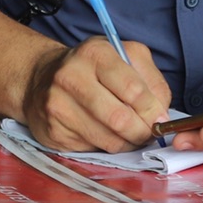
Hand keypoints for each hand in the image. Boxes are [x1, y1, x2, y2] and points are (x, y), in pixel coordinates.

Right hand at [20, 37, 172, 150]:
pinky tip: (106, 134)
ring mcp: (57, 105)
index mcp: (95, 53)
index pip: (133, 90)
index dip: (152, 110)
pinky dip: (107, 146)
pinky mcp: (53, 131)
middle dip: (142, 132)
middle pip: (120, 119)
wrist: (41, 79)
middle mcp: (71, 76)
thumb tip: (162, 116)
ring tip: (131, 134)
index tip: (159, 118)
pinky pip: (93, 149)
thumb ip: (151, 81)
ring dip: (128, 142)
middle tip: (149, 133)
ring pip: (108, 139)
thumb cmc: (92, 69)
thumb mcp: (126, 59)